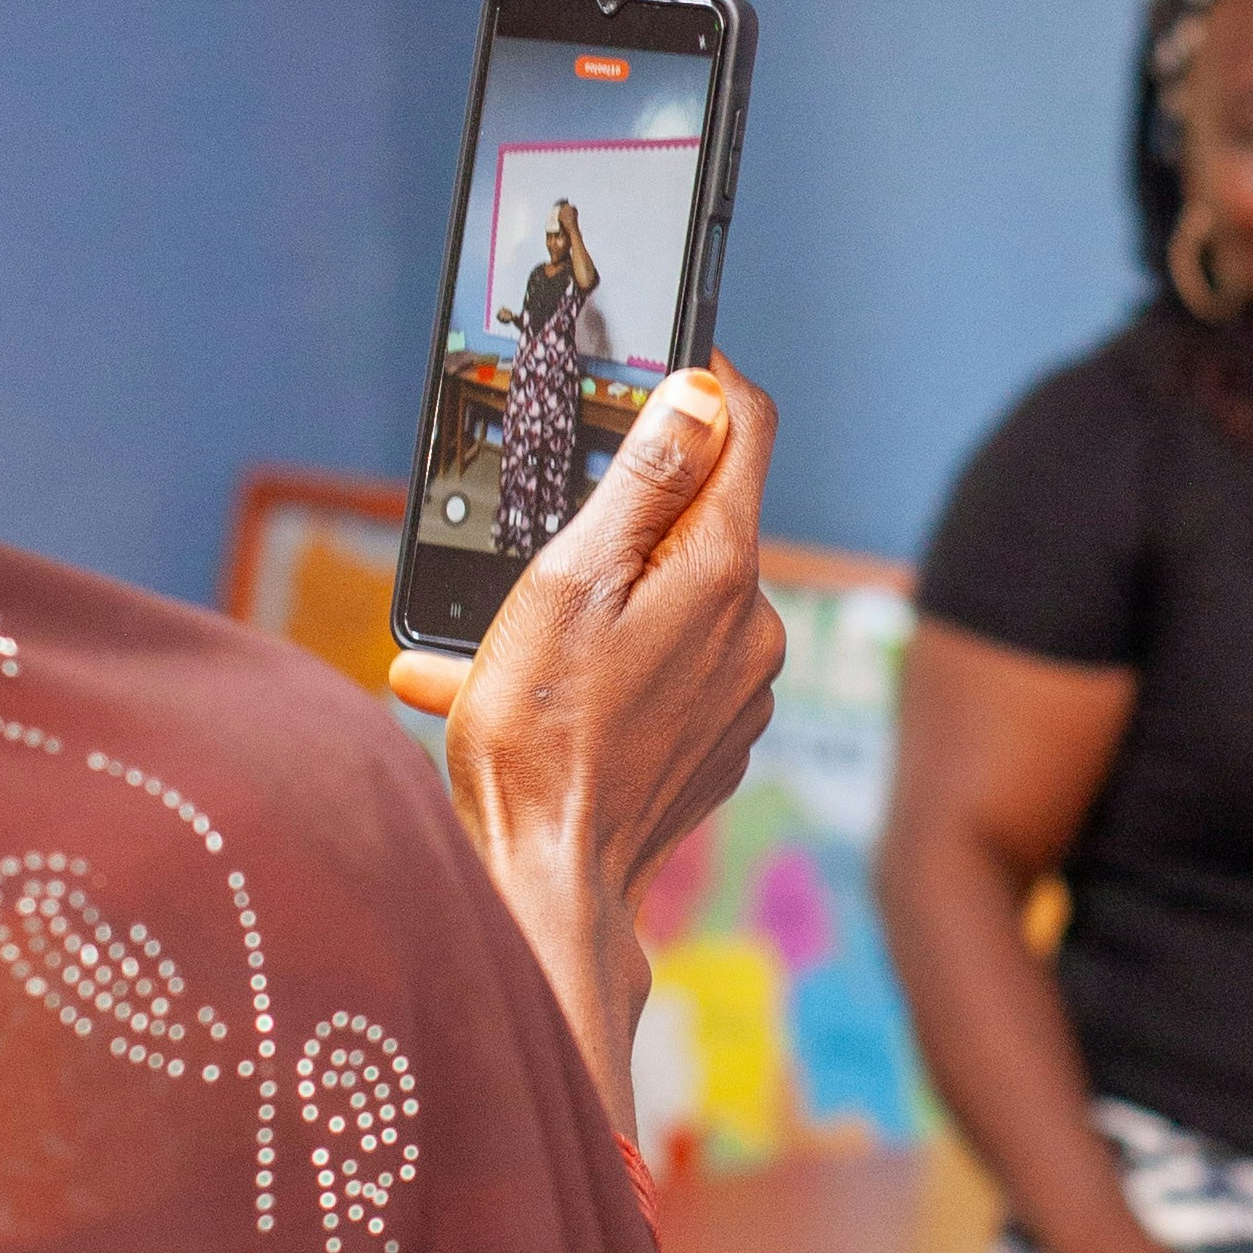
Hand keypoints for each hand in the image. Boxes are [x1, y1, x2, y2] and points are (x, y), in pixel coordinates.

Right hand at [390, 358, 785, 1130]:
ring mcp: (740, 690)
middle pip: (703, 518)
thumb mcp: (568, 581)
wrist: (548, 886)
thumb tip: (700, 395)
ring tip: (501, 643)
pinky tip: (529, 693)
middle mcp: (752, 627)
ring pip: (671, 600)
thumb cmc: (541, 736)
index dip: (707, 383)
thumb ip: (644, 482)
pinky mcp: (714, 741)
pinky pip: (664, 670)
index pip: (749, 430)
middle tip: (535, 537)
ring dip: (595, 600)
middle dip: (621, 513)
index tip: (661, 366)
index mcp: (722, 571)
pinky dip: (602, 664)